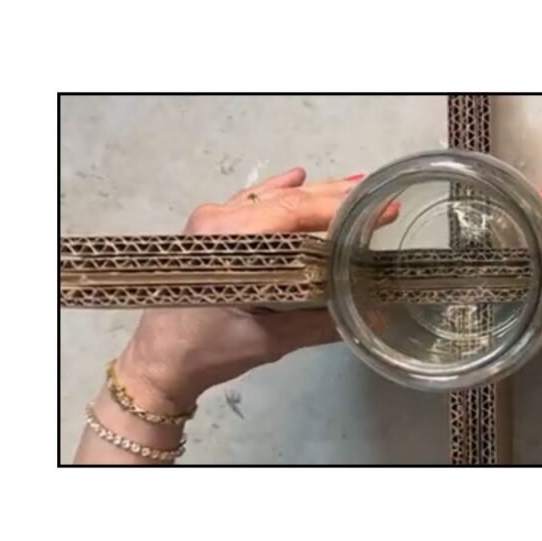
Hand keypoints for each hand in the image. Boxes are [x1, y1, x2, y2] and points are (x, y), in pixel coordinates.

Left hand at [114, 168, 397, 412]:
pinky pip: (251, 202)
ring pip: (272, 198)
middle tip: (379, 199)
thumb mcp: (272, 340)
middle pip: (288, 200)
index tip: (382, 209)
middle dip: (336, 198)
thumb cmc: (209, 351)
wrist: (159, 364)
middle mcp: (218, 220)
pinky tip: (299, 176)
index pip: (297, 211)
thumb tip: (373, 312)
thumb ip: (322, 322)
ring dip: (314, 194)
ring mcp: (210, 221)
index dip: (343, 209)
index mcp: (229, 238)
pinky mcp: (208, 230)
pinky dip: (279, 191)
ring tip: (355, 188)